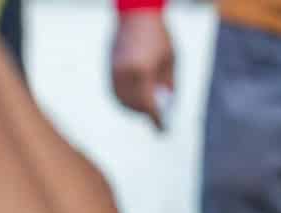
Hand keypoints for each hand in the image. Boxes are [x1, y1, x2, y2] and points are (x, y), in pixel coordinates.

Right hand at [110, 10, 175, 128]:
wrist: (136, 13)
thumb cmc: (158, 35)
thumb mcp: (171, 61)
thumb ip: (169, 84)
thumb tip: (166, 105)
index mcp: (142, 72)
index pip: (149, 105)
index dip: (157, 120)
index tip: (163, 130)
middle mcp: (125, 73)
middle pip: (134, 105)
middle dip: (144, 114)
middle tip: (156, 119)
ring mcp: (114, 70)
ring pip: (121, 100)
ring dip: (133, 108)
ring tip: (145, 109)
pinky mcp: (109, 67)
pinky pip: (114, 91)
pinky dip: (123, 99)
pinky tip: (134, 99)